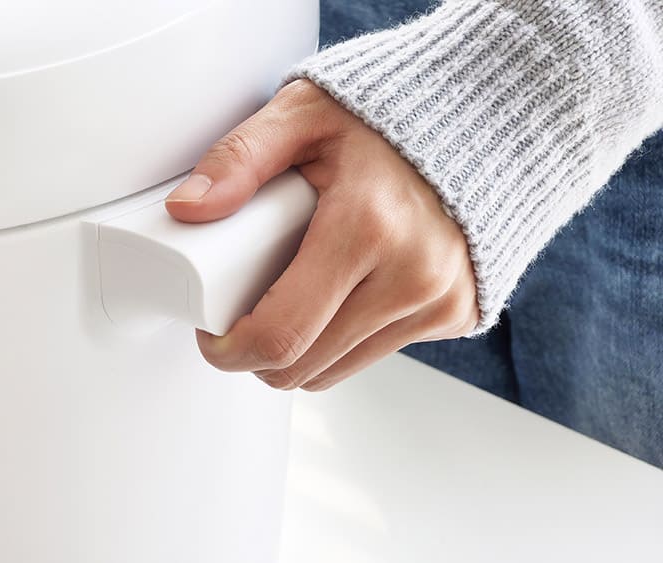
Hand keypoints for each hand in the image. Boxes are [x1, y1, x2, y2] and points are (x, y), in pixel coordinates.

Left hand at [165, 80, 478, 390]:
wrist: (482, 117)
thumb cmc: (387, 114)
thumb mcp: (302, 114)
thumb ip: (239, 157)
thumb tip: (188, 209)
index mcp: (366, 227)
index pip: (281, 334)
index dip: (231, 350)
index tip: (213, 336)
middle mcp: (412, 275)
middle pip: (302, 367)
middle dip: (256, 355)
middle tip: (241, 316)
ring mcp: (439, 300)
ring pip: (334, 372)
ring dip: (297, 353)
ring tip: (287, 299)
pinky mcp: (456, 313)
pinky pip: (374, 354)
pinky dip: (341, 340)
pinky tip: (336, 295)